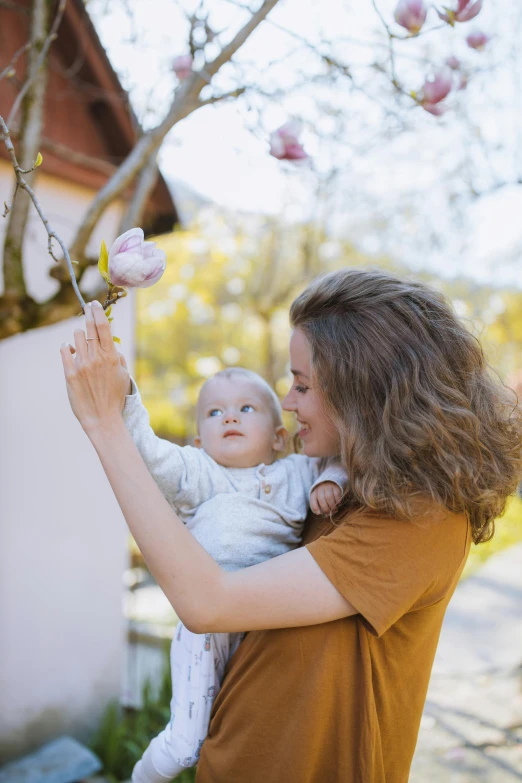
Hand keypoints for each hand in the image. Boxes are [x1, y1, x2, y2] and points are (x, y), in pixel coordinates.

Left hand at [60, 301, 130, 434]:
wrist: (102, 418)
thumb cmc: (115, 398)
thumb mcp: (124, 376)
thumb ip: (117, 357)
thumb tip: (112, 345)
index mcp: (111, 357)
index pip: (103, 327)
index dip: (98, 312)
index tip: (94, 304)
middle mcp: (96, 357)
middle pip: (89, 327)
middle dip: (88, 313)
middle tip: (87, 307)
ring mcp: (81, 364)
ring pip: (76, 336)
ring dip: (79, 336)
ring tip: (82, 343)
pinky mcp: (69, 373)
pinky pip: (65, 350)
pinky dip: (67, 347)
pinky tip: (71, 349)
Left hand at [310, 481, 342, 515]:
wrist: (332, 481)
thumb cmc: (325, 494)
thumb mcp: (320, 499)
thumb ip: (321, 506)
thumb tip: (326, 514)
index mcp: (314, 492)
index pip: (313, 500)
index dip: (315, 507)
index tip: (318, 513)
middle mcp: (320, 488)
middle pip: (321, 499)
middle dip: (325, 508)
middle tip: (329, 513)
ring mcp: (328, 486)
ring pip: (329, 497)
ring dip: (332, 506)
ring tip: (335, 509)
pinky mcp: (336, 486)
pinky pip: (337, 495)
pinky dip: (338, 501)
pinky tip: (338, 504)